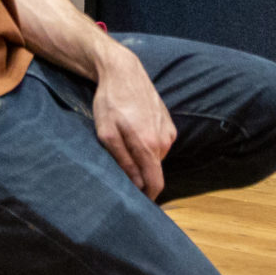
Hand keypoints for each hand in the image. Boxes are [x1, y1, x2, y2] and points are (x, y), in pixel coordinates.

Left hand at [91, 42, 176, 198]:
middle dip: (141, 175)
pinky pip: (159, 143)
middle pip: (154, 171)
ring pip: (156, 157)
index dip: (148, 198)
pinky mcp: (168, 122)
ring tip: (125, 145)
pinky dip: (148, 145)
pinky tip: (133, 133)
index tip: (137, 204)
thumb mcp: (107, 134)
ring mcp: (168, 130)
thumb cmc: (111, 102)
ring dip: (143, 158)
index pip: (156, 184)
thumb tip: (135, 184)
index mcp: (149, 146)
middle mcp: (164, 141)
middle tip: (120, 168)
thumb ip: (123, 161)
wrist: (123, 71)